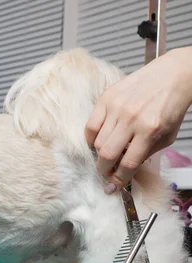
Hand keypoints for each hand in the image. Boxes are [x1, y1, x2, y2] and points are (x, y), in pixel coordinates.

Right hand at [85, 47, 191, 193]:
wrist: (173, 75)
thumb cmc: (172, 105)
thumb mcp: (167, 135)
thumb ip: (146, 152)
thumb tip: (126, 169)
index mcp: (150, 130)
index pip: (128, 163)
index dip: (119, 179)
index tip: (114, 186)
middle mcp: (131, 119)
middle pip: (107, 154)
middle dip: (104, 170)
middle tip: (106, 172)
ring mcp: (116, 108)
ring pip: (97, 142)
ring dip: (99, 154)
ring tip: (106, 154)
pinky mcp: (106, 98)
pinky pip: (90, 126)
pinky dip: (91, 138)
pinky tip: (98, 140)